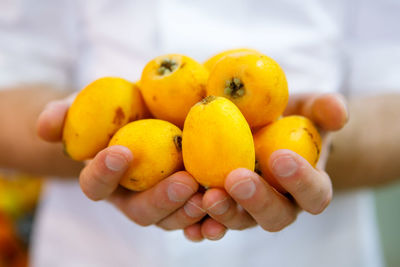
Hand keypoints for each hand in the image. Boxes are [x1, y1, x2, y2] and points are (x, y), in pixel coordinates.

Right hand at [36, 95, 205, 230]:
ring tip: (211, 196)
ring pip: (173, 219)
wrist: (151, 113)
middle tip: (183, 181)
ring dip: (191, 212)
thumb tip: (47, 126)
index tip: (121, 151)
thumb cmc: (119, 109)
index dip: (103, 173)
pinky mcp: (190, 200)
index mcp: (106, 180)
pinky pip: (200, 217)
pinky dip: (212, 220)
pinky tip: (225, 214)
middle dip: (161, 199)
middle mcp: (132, 198)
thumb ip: (67, 114)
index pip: (96, 185)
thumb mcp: (93, 104)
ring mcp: (163, 203)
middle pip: (142, 212)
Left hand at [184, 93, 347, 241]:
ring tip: (206, 197)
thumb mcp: (309, 110)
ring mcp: (249, 210)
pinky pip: (211, 223)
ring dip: (223, 213)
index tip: (280, 157)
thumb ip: (325, 109)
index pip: (314, 192)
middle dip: (256, 201)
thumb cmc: (290, 121)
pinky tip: (188, 219)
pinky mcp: (223, 208)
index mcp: (308, 185)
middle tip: (236, 179)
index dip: (301, 180)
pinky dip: (199, 224)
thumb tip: (336, 112)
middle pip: (274, 216)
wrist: (265, 132)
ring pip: (240, 222)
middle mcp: (281, 204)